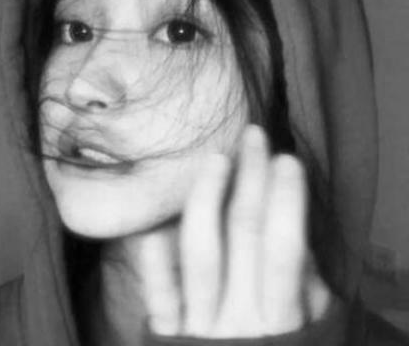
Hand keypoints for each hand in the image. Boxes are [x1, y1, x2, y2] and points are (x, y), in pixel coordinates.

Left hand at [138, 125, 331, 337]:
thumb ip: (308, 292)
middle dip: (252, 180)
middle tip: (254, 137)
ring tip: (216, 158)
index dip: (286, 200)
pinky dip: (154, 256)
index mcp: (280, 320)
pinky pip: (159, 292)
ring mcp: (199, 325)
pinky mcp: (169, 334)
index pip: (284, 247)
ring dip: (207, 199)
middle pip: (245, 234)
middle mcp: (238, 318)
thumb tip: (298, 237)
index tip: (286, 159)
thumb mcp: (311, 336)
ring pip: (201, 251)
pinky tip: (152, 219)